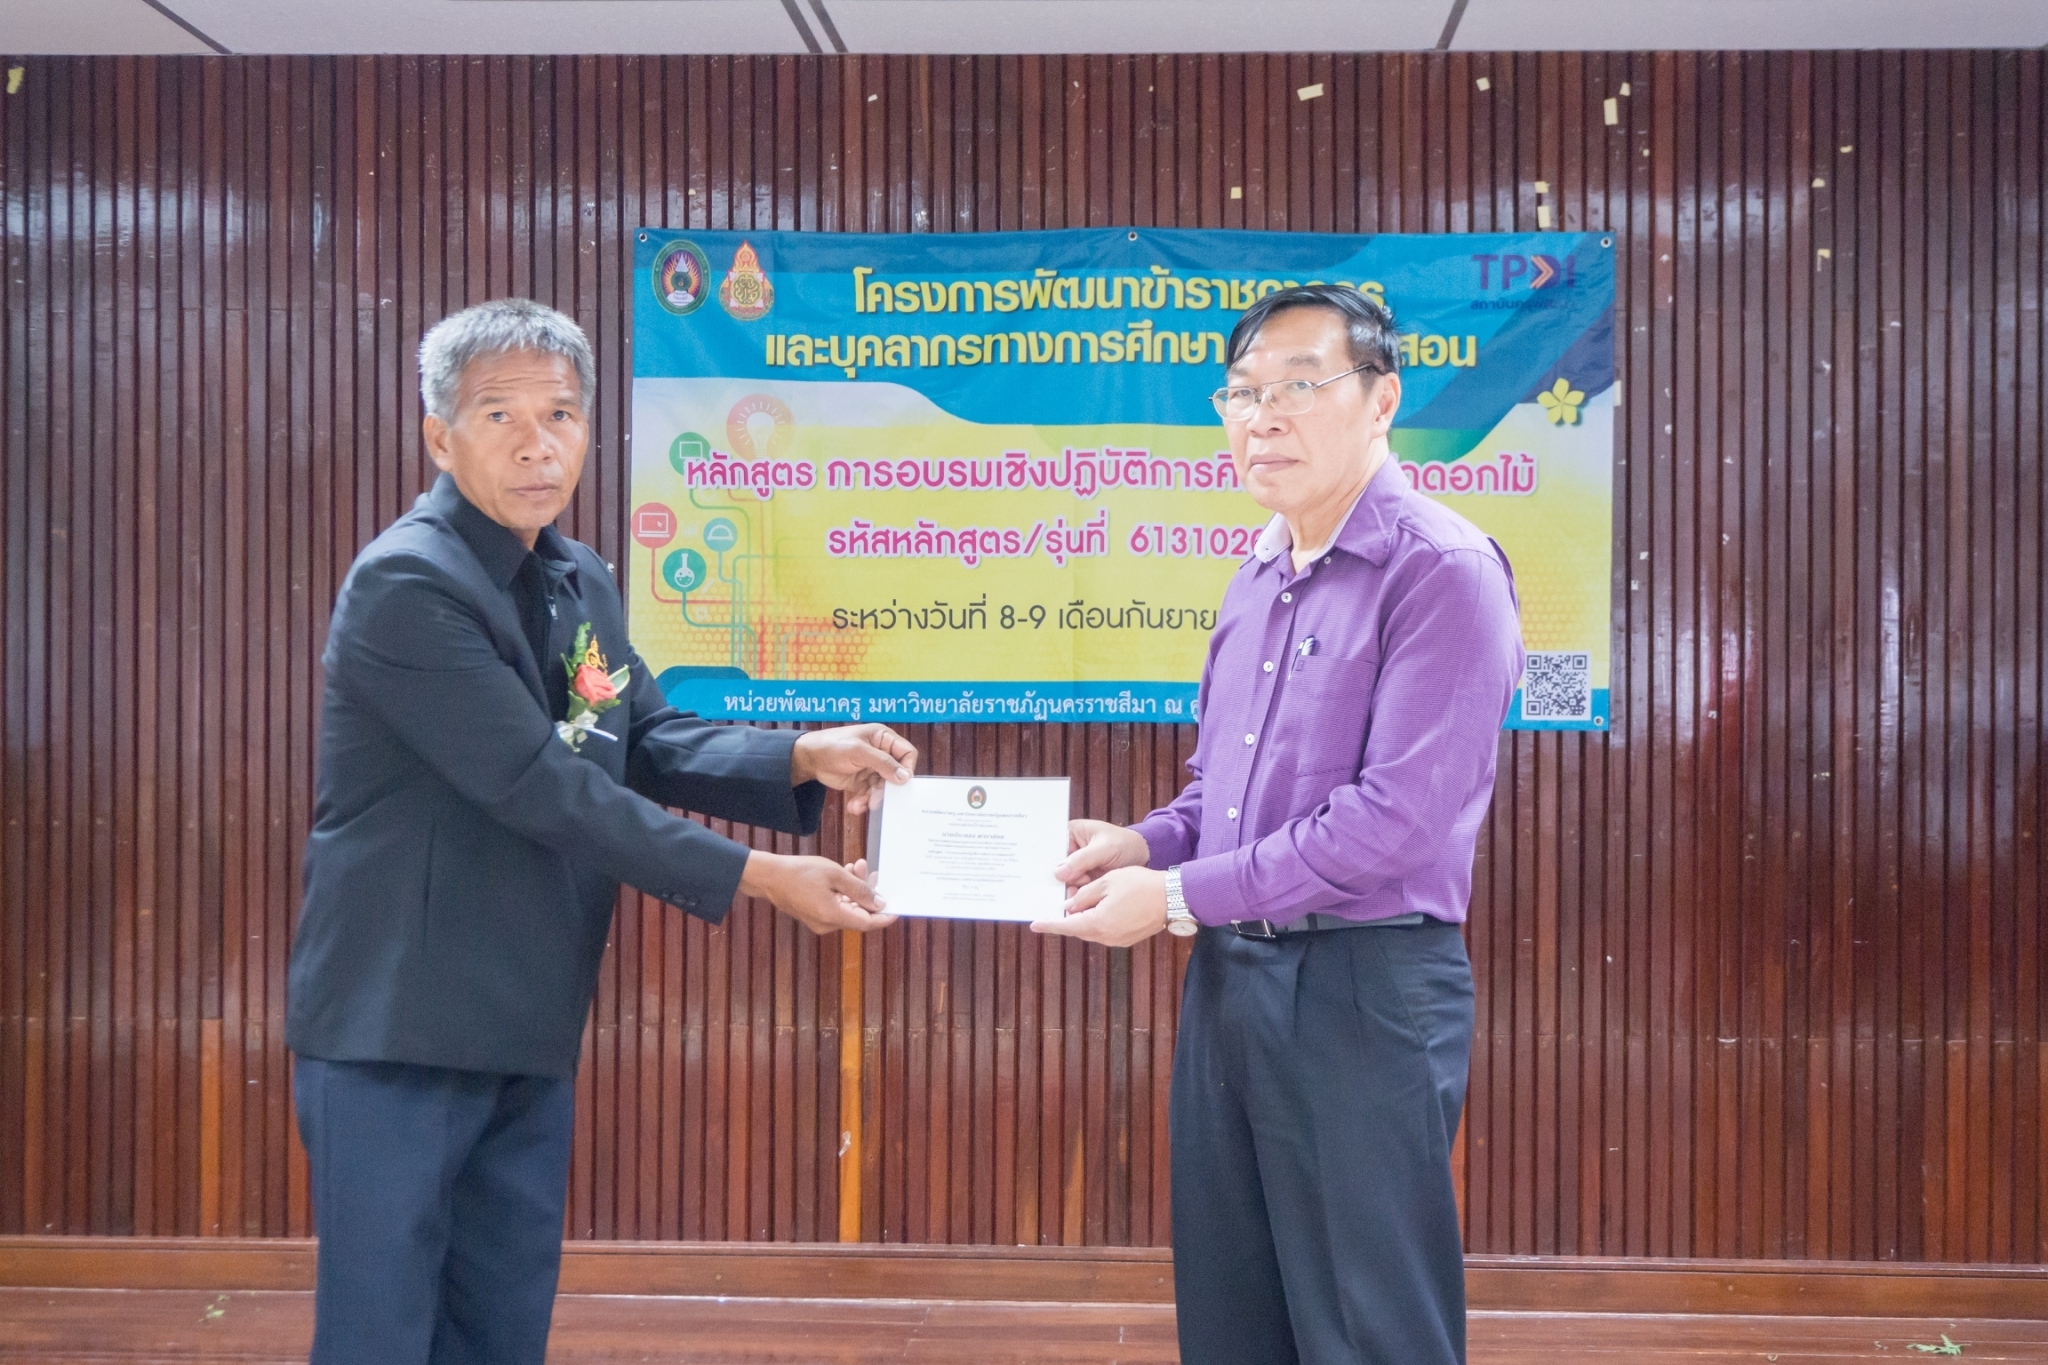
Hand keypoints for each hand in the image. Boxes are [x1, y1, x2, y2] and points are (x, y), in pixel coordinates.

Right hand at [739, 851, 896, 934]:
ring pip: (848, 908)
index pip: (867, 923)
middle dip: (867, 893)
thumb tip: (878, 902)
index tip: (898, 908)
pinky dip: (843, 893)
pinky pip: (836, 907)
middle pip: (858, 914)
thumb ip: (859, 889)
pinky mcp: (814, 916)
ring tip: (856, 866)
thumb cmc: (800, 872)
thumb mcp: (834, 874)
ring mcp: (819, 922)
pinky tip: (845, 874)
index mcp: (832, 916)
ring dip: (855, 890)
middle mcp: (827, 924)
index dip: (884, 917)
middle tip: (870, 871)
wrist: (769, 876)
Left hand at [790, 724, 917, 813]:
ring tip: (861, 804)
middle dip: (886, 788)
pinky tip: (854, 805)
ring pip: (882, 788)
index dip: (907, 768)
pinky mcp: (862, 781)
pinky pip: (869, 794)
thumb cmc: (832, 745)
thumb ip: (883, 763)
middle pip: (895, 774)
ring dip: (872, 798)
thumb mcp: (859, 751)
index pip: (906, 753)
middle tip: (877, 799)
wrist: (808, 758)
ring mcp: (871, 768)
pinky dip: (863, 801)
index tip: (902, 783)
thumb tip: (904, 776)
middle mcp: (880, 753)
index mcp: (883, 738)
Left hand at [1032, 866, 1167, 947]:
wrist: (1172, 897)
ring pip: (1093, 929)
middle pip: (1079, 928)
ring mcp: (1118, 940)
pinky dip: (1100, 920)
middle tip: (1063, 901)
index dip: (1049, 924)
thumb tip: (1070, 906)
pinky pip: (1106, 930)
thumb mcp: (1107, 882)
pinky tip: (1103, 905)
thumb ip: (1084, 895)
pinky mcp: (1128, 938)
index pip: (1066, 925)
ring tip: (1085, 899)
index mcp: (1098, 923)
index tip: (1034, 924)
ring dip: (1086, 917)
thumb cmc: (1140, 884)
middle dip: (1070, 917)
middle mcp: (1106, 937)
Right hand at [1054, 819, 1150, 888]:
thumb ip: (1082, 859)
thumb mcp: (1105, 848)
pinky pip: (1073, 889)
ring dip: (1068, 887)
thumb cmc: (1126, 844)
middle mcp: (1070, 850)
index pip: (1052, 846)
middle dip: (1059, 877)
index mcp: (1071, 833)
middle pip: (1055, 865)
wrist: (1144, 858)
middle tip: (1065, 883)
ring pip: (1063, 880)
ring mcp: (1076, 866)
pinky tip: (1080, 897)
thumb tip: (1060, 872)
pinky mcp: (1082, 880)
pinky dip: (1075, 894)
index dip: (1047, 859)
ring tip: (1081, 886)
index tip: (1051, 872)